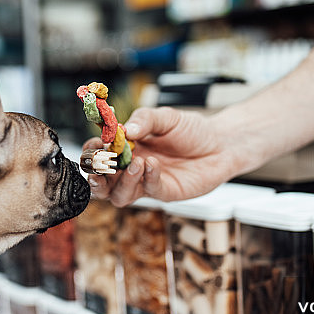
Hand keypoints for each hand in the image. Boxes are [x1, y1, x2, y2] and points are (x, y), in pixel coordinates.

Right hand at [85, 106, 247, 206]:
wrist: (221, 143)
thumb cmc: (191, 130)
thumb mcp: (166, 117)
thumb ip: (145, 119)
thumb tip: (125, 130)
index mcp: (125, 148)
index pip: (98, 154)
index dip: (92, 152)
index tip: (96, 145)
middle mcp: (131, 168)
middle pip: (102, 183)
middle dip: (96, 177)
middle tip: (102, 165)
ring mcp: (146, 183)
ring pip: (120, 196)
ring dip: (122, 182)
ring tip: (136, 163)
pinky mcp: (164, 192)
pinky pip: (149, 190)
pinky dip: (148, 177)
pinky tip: (153, 164)